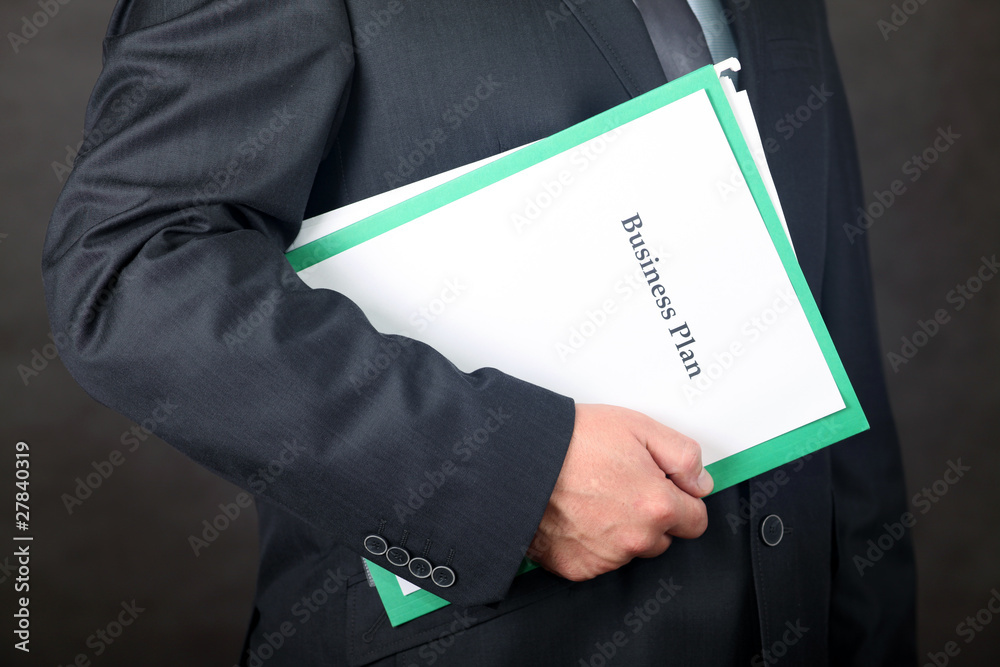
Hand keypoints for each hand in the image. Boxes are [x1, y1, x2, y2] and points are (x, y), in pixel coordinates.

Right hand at [527, 404, 712, 580]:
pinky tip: (576, 513)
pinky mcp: (577, 567)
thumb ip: (683, 455)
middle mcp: (635, 539)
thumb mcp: (639, 427)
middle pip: (662, 537)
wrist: (519, 459)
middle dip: (649, 515)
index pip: (696, 521)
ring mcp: (605, 558)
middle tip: (619, 484)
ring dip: (620, 530)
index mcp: (657, 506)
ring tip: (592, 494)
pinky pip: (598, 560)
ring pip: (629, 550)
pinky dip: (591, 542)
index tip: (663, 487)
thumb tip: (700, 480)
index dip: (680, 499)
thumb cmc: (571, 440)